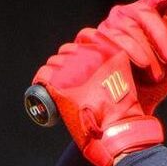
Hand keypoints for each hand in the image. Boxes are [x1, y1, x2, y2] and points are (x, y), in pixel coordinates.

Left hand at [32, 37, 162, 165]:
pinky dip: (42, 81)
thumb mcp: (124, 80)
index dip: (81, 49)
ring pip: (54, 62)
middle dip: (67, 63)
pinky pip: (43, 74)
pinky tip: (46, 88)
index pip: (85, 36)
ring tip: (61, 88)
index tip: (82, 61)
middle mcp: (90, 54)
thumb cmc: (122, 112)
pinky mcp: (59, 81)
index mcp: (109, 51)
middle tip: (71, 81)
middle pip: (67, 50)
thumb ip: (111, 68)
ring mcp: (73, 67)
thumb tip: (96, 70)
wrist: (116, 128)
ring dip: (55, 72)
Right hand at [89, 0, 166, 113]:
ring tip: (155, 74)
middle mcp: (124, 17)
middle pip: (143, 12)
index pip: (155, 0)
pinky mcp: (92, 41)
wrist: (131, 106)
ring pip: (129, 27)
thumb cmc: (154, 82)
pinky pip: (113, 39)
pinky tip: (140, 65)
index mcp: (145, 18)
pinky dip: (131, 52)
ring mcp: (107, 27)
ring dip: (147, 52)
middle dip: (162, 35)